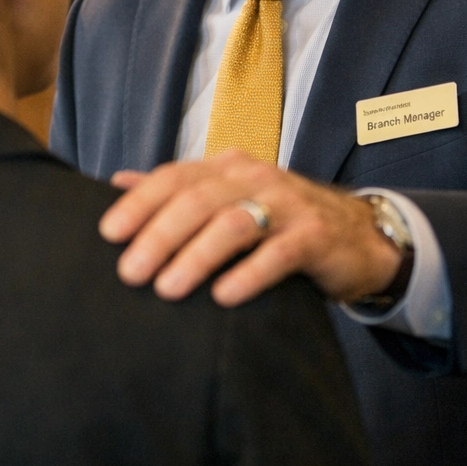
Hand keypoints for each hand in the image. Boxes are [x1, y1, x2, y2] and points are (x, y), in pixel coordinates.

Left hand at [98, 151, 403, 305]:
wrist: (357, 235)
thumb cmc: (279, 221)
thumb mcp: (229, 199)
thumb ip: (178, 191)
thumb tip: (118, 183)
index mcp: (227, 168)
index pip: (175, 177)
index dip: (139, 203)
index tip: (108, 234)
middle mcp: (255, 178)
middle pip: (197, 200)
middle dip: (158, 236)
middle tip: (130, 273)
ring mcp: (287, 203)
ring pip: (233, 223)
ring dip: (195, 256)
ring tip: (167, 289)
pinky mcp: (314, 236)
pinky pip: (278, 253)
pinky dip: (248, 274)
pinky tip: (223, 297)